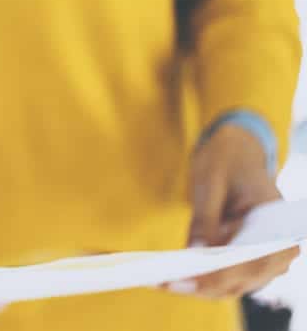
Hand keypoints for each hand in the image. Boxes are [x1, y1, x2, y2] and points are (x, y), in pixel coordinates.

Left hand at [166, 124, 299, 297]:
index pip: (252, 263)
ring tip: (158, 280)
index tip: (187, 280)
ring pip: (228, 285)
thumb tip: (194, 252)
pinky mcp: (242, 261)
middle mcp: (277, 252)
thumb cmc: (227, 162)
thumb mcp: (211, 182)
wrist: (237, 152)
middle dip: (200, 284)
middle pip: (238, 280)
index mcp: (280, 228)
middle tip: (163, 282)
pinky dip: (196, 278)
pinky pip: (221, 276)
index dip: (219, 276)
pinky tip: (167, 275)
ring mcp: (261, 261)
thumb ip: (206, 218)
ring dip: (195, 285)